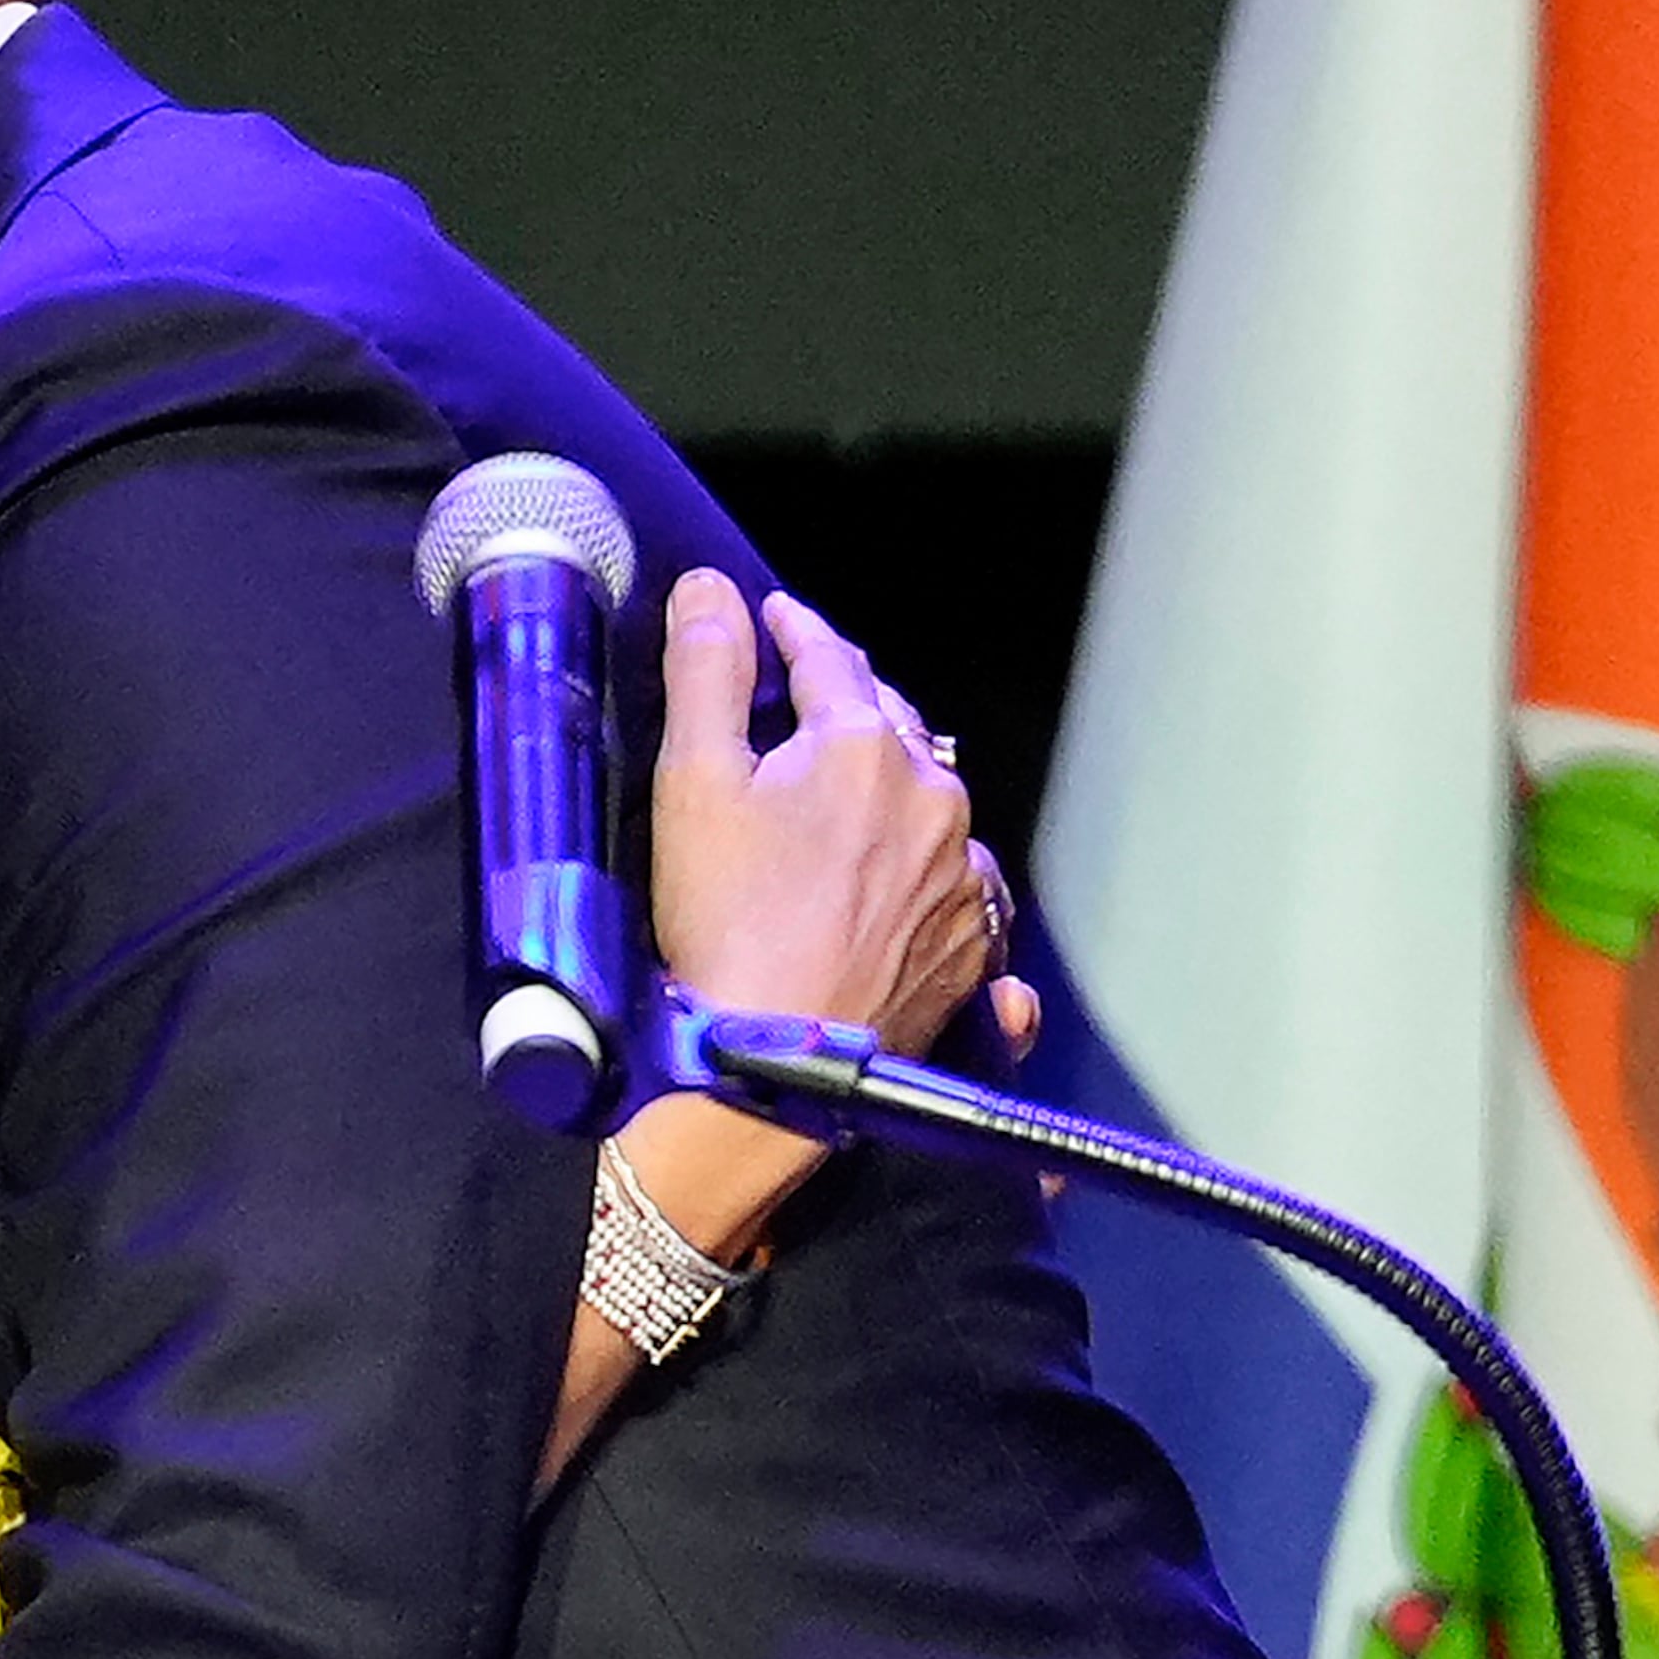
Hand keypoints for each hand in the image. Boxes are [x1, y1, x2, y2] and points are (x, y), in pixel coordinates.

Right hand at [649, 570, 992, 1054]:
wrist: (771, 1067)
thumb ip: (705, 672)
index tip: (772, 620)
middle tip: (798, 710)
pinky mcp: (966, 950)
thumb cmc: (725, 927)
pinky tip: (897, 890)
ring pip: (929, 806)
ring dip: (891, 793)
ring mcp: (959, 880)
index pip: (829, 658)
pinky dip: (927, 875)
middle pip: (889, 727)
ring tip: (843, 807)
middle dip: (845, 709)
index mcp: (864, 748)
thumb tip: (711, 591)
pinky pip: (955, 889)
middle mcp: (933, 803)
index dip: (792, 632)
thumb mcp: (692, 782)